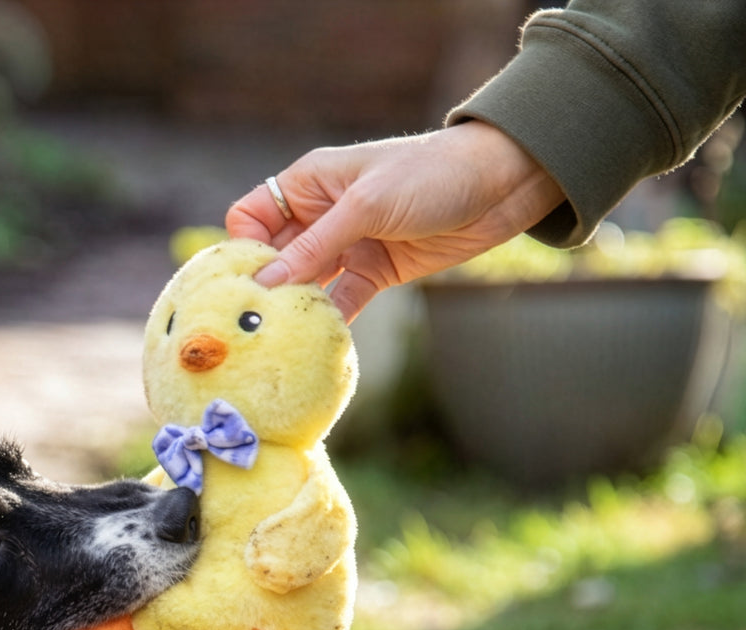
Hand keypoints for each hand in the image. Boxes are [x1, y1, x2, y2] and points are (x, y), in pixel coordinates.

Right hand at [227, 123, 564, 321]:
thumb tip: (266, 283)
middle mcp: (321, 214)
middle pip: (274, 256)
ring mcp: (348, 245)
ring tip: (281, 337)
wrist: (502, 184)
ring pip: (305, 283)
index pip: (250, 217)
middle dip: (264, 287)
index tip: (244, 284)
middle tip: (253, 324)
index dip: (243, 249)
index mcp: (309, 183)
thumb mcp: (367, 205)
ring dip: (296, 307)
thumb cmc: (431, 175)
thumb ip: (315, 245)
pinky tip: (320, 339)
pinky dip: (331, 319)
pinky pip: (341, 301)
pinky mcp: (375, 271)